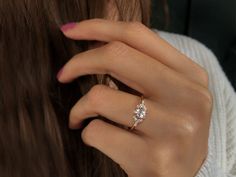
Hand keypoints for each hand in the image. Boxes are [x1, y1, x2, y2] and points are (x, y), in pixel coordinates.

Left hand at [57, 19, 212, 176]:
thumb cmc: (169, 130)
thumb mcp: (170, 93)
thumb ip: (144, 66)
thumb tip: (97, 42)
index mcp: (191, 76)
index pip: (138, 36)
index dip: (99, 27)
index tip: (72, 32)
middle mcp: (189, 98)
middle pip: (117, 56)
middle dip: (79, 62)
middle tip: (64, 73)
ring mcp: (173, 129)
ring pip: (100, 96)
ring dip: (80, 107)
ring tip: (81, 116)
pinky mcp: (153, 159)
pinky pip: (98, 132)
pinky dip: (87, 132)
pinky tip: (96, 137)